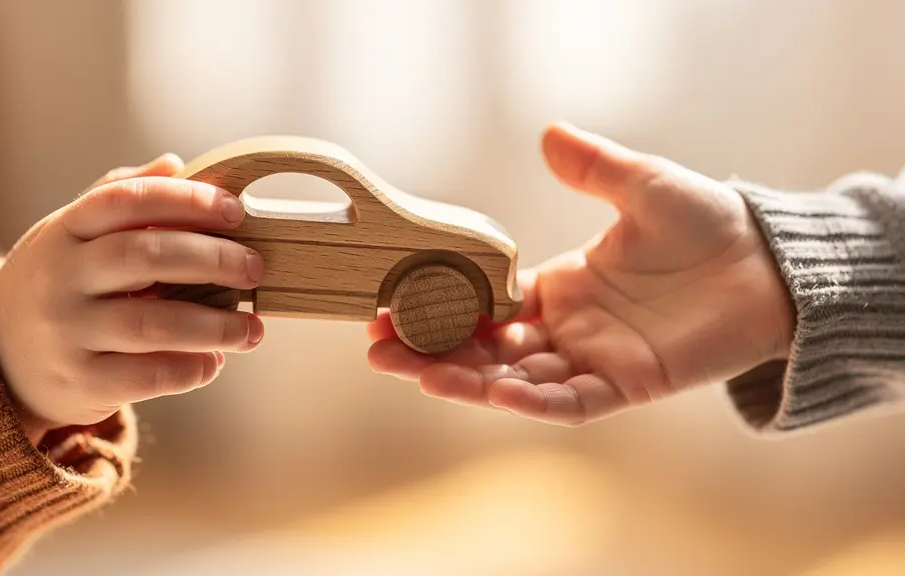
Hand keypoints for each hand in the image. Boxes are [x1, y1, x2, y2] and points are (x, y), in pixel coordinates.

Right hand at [0, 154, 264, 442]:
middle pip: (144, 257)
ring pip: (151, 324)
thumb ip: (120, 197)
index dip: (185, 200)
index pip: (126, 200)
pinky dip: (189, 369)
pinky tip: (214, 362)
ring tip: (252, 329)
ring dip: (214, 326)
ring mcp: (67, 331)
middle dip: (211, 260)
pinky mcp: (79, 380)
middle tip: (255, 269)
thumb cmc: (59, 283)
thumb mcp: (72, 234)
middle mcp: (62, 277)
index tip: (236, 210)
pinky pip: (145, 376)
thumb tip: (175, 163)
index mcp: (65, 230)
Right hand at [366, 123, 795, 425]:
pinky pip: (570, 401)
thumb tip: (548, 134)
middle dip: (431, 351)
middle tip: (377, 346)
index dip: (438, 306)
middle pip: (485, 349)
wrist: (769, 267)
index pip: (483, 304)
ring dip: (465, 379)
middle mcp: (567, 328)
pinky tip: (494, 390)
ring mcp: (594, 360)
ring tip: (413, 372)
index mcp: (560, 286)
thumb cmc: (706, 225)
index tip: (390, 302)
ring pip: (516, 379)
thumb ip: (594, 168)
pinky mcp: (627, 385)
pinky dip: (533, 399)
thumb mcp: (642, 186)